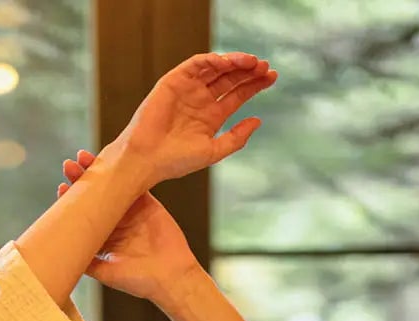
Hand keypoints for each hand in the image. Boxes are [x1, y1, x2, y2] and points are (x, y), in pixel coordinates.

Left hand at [58, 150, 196, 301]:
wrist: (170, 276)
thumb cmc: (138, 281)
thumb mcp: (105, 273)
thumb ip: (86, 262)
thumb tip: (60, 254)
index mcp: (102, 238)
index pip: (83, 214)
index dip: (71, 200)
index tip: (61, 188)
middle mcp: (114, 223)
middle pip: (95, 196)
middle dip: (81, 180)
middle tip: (69, 166)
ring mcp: (130, 212)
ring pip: (112, 186)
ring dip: (99, 171)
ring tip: (84, 158)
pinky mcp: (147, 202)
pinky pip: (136, 182)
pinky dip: (126, 170)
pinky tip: (114, 158)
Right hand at [115, 50, 276, 185]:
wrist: (146, 160)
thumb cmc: (175, 161)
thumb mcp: (212, 151)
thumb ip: (236, 138)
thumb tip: (258, 121)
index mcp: (211, 116)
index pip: (238, 94)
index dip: (256, 85)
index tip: (272, 77)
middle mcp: (201, 100)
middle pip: (231, 78)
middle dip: (249, 70)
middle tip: (265, 67)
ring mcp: (188, 89)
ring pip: (216, 68)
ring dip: (234, 62)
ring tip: (251, 63)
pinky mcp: (174, 81)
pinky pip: (195, 64)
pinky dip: (211, 60)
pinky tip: (226, 62)